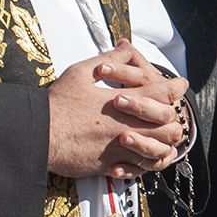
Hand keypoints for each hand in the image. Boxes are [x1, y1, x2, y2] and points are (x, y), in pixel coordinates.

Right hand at [48, 44, 188, 179]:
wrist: (38, 134)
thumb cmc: (57, 103)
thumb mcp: (81, 72)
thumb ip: (110, 59)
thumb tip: (125, 46)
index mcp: (123, 101)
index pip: (163, 93)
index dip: (175, 88)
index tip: (178, 86)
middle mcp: (127, 125)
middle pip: (168, 126)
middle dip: (173, 120)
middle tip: (170, 116)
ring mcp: (120, 148)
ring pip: (158, 151)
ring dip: (162, 144)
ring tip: (158, 139)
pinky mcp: (109, 165)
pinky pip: (138, 170)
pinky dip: (142, 164)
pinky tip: (137, 157)